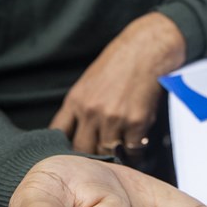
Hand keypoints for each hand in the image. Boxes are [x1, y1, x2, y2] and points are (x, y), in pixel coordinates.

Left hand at [50, 12, 185, 154]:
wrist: (148, 49)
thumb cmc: (120, 62)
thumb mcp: (90, 81)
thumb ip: (81, 106)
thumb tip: (76, 132)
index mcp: (76, 100)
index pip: (59, 133)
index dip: (63, 146)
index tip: (71, 152)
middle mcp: (91, 112)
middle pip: (82, 149)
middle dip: (91, 153)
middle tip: (99, 157)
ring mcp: (114, 118)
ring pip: (108, 152)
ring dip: (115, 154)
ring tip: (121, 152)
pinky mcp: (136, 122)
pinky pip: (132, 150)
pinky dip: (135, 152)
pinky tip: (137, 146)